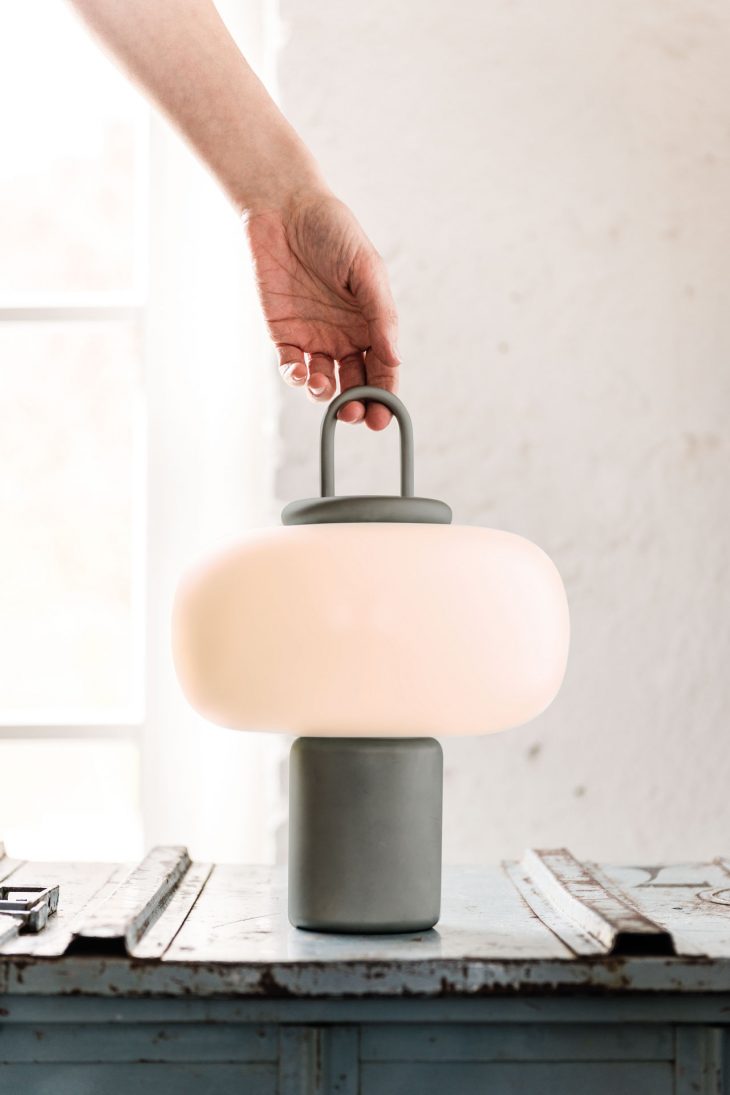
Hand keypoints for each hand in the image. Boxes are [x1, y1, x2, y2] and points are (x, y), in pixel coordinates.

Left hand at [245, 190, 399, 428]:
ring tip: (325, 388)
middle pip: (355, 384)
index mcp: (371, 323)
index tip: (384, 414)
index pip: (383, 369)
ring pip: (324, 382)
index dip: (385, 395)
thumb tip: (395, 358)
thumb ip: (381, 315)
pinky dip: (297, 377)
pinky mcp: (284, 334)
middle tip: (356, 415)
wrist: (285, 209)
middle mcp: (345, 336)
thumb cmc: (333, 231)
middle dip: (358, 405)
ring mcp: (314, 338)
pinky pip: (292, 367)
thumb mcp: (366, 270)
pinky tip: (302, 373)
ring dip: (327, 395)